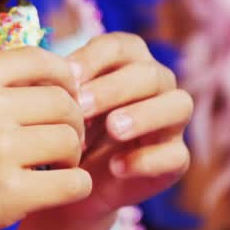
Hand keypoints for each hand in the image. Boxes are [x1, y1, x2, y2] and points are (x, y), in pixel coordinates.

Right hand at [0, 46, 90, 229]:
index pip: (43, 60)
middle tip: (60, 146)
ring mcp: (2, 148)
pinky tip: (57, 192)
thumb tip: (42, 77)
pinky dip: (75, 187)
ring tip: (53, 170)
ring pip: (72, 140)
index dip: (65, 79)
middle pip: (65, 102)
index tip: (67, 98)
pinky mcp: (12, 194)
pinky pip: (74, 182)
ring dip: (71, 157)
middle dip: (72, 123)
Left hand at [41, 33, 192, 222]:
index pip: (120, 46)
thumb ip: (60, 87)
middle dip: (114, 88)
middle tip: (82, 107)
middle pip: (150, 74)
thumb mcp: (60, 106)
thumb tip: (51, 74)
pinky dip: (148, 159)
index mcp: (129, 62)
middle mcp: (158, 85)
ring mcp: (172, 121)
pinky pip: (176, 154)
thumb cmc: (68, 131)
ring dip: (145, 115)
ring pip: (178, 105)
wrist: (75, 182)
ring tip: (113, 129)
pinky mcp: (176, 158)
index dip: (95, 58)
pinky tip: (118, 166)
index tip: (68, 77)